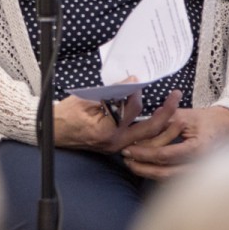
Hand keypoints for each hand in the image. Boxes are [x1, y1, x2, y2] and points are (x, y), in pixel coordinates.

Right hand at [54, 89, 181, 153]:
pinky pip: (141, 141)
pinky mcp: (118, 147)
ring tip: (174, 109)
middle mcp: (115, 143)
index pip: (132, 112)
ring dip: (164, 125)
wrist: (53, 132)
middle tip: (175, 96)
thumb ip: (112, 91)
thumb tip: (132, 82)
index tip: (139, 81)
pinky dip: (152, 131)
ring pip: (149, 139)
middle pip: (149, 130)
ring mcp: (117, 148)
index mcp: (106, 131)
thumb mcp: (86, 98)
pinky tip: (161, 121)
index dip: (136, 94)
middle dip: (166, 112)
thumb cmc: (65, 115)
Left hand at [120, 105, 228, 179]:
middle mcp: (201, 166)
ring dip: (149, 173)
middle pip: (165, 173)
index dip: (144, 153)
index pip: (165, 155)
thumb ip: (163, 122)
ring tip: (132, 164)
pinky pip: (175, 179)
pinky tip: (147, 168)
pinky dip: (160, 174)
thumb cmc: (209, 120)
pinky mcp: (198, 176)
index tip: (128, 149)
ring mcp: (201, 174)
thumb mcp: (185, 116)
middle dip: (142, 168)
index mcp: (199, 148)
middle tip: (126, 160)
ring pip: (169, 179)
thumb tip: (139, 128)